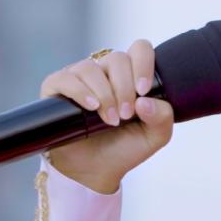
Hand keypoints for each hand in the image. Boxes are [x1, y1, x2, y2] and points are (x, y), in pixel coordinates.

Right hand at [38, 39, 174, 193]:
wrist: (94, 171)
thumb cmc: (123, 149)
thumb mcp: (154, 136)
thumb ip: (163, 117)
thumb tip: (145, 100)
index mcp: (130, 75)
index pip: (139, 49)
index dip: (143, 64)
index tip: (143, 91)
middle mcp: (104, 72)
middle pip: (117, 58)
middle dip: (124, 88)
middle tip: (125, 115)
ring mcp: (79, 78)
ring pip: (91, 68)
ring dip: (104, 94)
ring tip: (109, 119)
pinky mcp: (56, 87)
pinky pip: (66, 78)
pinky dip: (80, 91)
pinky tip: (91, 107)